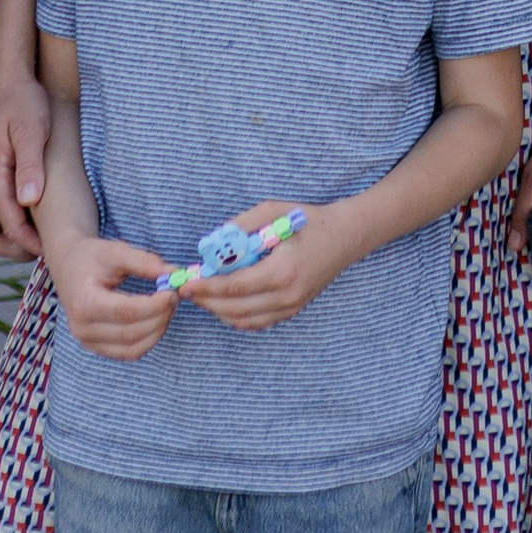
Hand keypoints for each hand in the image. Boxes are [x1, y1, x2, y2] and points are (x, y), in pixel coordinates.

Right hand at [0, 76, 49, 255]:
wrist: (9, 79)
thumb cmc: (23, 101)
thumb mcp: (32, 131)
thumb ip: (30, 167)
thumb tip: (29, 201)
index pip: (10, 226)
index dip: (32, 244)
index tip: (55, 252)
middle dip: (22, 247)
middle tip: (53, 250)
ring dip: (18, 237)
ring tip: (47, 241)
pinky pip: (2, 208)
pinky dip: (16, 221)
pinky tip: (37, 221)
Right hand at [57, 234, 179, 357]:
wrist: (69, 267)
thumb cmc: (92, 257)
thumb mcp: (115, 251)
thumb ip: (144, 262)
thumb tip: (175, 273)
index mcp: (84, 303)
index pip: (126, 312)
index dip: (154, 305)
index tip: (173, 292)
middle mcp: (83, 328)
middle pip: (132, 333)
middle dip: (160, 316)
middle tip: (175, 297)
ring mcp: (88, 342)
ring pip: (134, 348)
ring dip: (158, 330)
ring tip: (166, 307)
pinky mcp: (97, 348)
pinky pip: (129, 353)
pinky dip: (148, 339)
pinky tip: (156, 319)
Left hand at [195, 199, 353, 333]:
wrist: (346, 236)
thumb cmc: (309, 220)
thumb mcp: (273, 211)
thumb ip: (241, 226)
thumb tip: (211, 243)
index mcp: (282, 270)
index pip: (234, 287)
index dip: (206, 288)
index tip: (185, 284)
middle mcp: (287, 295)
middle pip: (235, 308)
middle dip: (206, 300)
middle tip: (187, 290)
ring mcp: (291, 306)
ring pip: (244, 320)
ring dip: (218, 311)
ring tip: (202, 296)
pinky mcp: (292, 310)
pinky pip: (257, 322)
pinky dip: (236, 316)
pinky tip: (224, 303)